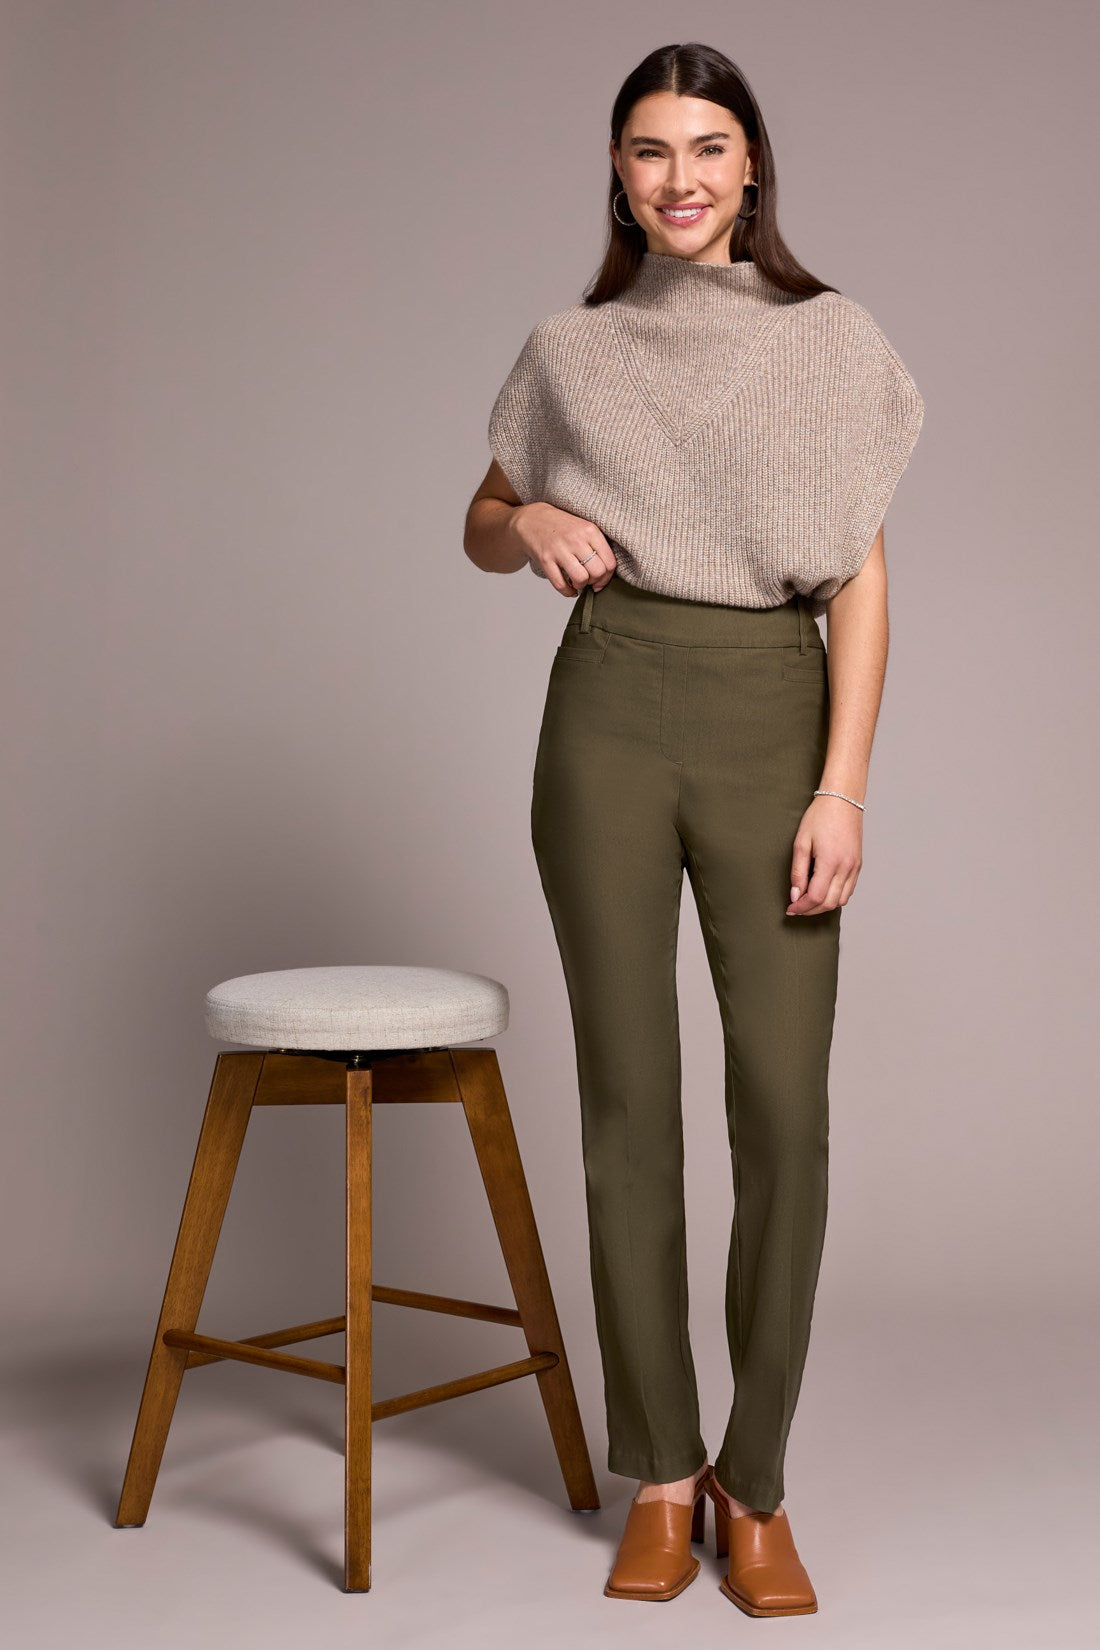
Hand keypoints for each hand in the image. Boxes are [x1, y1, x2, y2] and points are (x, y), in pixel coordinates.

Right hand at [508, 502, 616, 594]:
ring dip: (581, 585)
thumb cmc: (562, 527)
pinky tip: (569, 588)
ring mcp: (559, 549)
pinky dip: (567, 592)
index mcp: (590, 531)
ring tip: (578, 582)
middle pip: (597, 572)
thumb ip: (597, 546)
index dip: (607, 577)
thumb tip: (606, 574)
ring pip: (581, 579)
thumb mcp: (584, 527)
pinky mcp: (545, 559)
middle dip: (594, 581)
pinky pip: (560, 584)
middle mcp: (576, 539)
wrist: (532, 519)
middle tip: (589, 580)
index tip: (601, 579)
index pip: (609, 562)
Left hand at [786, 792, 862, 914]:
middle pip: (829, 903)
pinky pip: (849, 890)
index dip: (801, 907)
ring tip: (808, 901)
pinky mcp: (858, 865)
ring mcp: (855, 867)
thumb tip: (795, 895)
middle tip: (796, 908)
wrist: (842, 800)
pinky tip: (823, 892)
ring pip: (841, 900)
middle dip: (811, 910)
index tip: (790, 908)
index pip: (816, 897)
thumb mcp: (801, 842)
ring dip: (824, 906)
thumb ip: (798, 871)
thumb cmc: (820, 817)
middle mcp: (846, 867)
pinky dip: (835, 897)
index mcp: (830, 862)